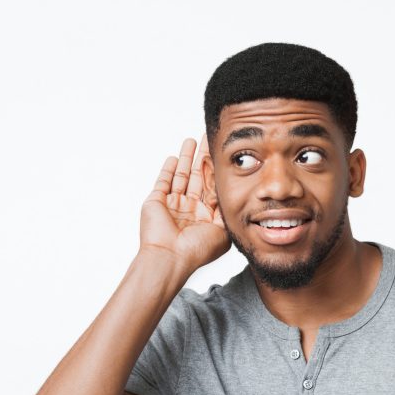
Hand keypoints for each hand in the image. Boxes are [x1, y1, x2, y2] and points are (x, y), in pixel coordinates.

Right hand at [139, 134, 230, 270]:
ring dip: (186, 158)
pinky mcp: (156, 202)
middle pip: (198, 177)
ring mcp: (172, 205)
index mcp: (205, 217)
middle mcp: (189, 210)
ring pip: (180, 176)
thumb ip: (228, 211)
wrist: (171, 257)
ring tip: (191, 140)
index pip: (213, 187)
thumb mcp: (223, 230)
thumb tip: (237, 195)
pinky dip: (167, 169)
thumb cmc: (198, 248)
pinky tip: (173, 157)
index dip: (217, 170)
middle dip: (202, 158)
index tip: (223, 153)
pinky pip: (163, 182)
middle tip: (207, 138)